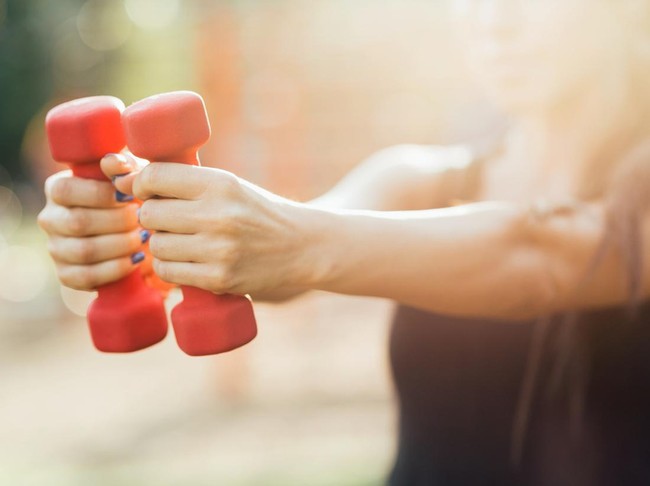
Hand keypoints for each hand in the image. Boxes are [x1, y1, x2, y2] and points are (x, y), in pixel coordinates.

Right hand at [37, 167, 144, 290]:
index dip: (100, 195)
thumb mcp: (130, 177)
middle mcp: (50, 218)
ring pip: (83, 251)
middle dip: (117, 222)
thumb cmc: (129, 197)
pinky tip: (135, 259)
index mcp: (57, 188)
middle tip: (141, 220)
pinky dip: (116, 269)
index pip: (66, 191)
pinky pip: (86, 277)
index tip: (129, 197)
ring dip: (120, 245)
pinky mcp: (66, 274)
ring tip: (142, 238)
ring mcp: (56, 248)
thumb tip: (115, 163)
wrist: (131, 234)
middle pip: (78, 222)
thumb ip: (124, 166)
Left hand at [130, 163, 326, 295]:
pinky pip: (168, 272)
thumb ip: (185, 182)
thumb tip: (123, 181)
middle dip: (151, 217)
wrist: (301, 246)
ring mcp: (219, 250)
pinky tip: (186, 261)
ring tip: (181, 241)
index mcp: (221, 184)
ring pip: (156, 246)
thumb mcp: (229, 186)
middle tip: (166, 219)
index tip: (146, 191)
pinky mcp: (219, 279)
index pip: (155, 177)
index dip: (141, 184)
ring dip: (161, 244)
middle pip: (150, 214)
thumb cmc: (257, 212)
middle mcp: (218, 215)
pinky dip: (170, 268)